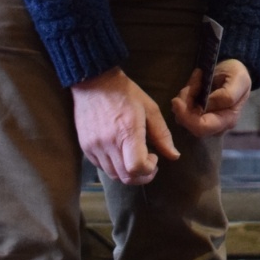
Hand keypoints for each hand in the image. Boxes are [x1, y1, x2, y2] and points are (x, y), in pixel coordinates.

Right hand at [71, 67, 179, 185]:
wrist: (94, 83)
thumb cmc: (126, 93)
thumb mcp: (150, 109)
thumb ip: (162, 135)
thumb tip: (174, 156)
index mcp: (127, 132)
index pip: (136, 167)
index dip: (148, 170)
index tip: (155, 157)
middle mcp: (108, 143)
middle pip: (125, 177)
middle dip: (142, 175)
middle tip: (150, 163)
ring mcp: (94, 147)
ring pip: (113, 175)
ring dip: (128, 173)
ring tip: (136, 157)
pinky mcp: (85, 148)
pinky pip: (102, 167)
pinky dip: (114, 167)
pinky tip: (121, 153)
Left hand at [172, 59, 251, 138]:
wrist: (233, 72)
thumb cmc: (237, 75)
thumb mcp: (238, 79)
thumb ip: (228, 94)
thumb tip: (208, 104)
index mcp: (228, 119)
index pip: (203, 127)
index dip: (187, 117)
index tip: (177, 100)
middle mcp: (216, 126)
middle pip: (190, 124)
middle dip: (184, 105)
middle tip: (191, 84)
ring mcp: (205, 122)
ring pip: (183, 118)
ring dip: (184, 98)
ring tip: (196, 80)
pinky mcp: (197, 117)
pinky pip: (182, 112)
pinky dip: (183, 98)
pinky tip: (193, 85)